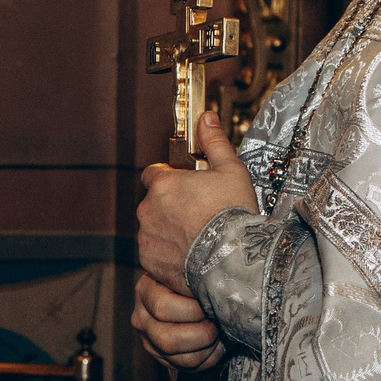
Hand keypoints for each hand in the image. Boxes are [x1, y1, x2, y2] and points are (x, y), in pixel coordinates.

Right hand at [133, 272, 225, 372]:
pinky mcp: (162, 357)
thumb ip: (195, 271)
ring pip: (180, 358)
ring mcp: (149, 340)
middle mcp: (141, 317)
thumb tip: (211, 276)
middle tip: (217, 324)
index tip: (211, 304)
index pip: (164, 306)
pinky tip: (216, 345)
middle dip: (202, 334)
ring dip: (208, 350)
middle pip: (168, 339)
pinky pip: (186, 367)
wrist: (196, 293)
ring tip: (220, 335)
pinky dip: (208, 359)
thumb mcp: (191, 271)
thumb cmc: (196, 279)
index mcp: (146, 291)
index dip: (193, 310)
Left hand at [135, 110, 256, 294]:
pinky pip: (154, 252)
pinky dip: (167, 252)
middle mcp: (148, 209)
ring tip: (197, 234)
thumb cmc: (232, 216)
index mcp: (163, 185)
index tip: (185, 185)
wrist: (232, 260)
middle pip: (154, 202)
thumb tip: (206, 119)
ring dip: (168, 228)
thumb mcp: (230, 170)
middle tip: (198, 211)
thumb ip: (214, 142)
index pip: (154, 173)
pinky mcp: (149, 260)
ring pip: (153, 227)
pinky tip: (191, 252)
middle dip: (171, 205)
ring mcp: (147, 236)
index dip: (170, 178)